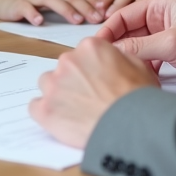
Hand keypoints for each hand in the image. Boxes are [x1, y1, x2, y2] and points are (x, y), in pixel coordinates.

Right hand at [0, 0, 103, 24]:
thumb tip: (96, 16)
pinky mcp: (18, 3)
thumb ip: (71, 5)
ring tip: (76, 20)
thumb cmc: (32, 1)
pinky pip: (26, 7)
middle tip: (97, 19)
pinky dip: (33, 14)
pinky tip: (39, 22)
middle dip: (85, 7)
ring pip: (51, 0)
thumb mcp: (54, 0)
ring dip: (65, 10)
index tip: (108, 14)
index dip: (94, 2)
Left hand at [29, 37, 158, 147]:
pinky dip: (45, 113)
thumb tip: (112, 58)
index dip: (89, 69)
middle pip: (63, 68)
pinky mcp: (45, 109)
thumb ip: (119, 57)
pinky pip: (35, 107)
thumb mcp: (139, 67)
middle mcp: (68, 60)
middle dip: (73, 81)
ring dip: (58, 94)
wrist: (132, 127)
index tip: (96, 82)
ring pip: (47, 84)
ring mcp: (54, 84)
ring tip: (76, 111)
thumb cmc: (139, 99)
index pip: (81, 54)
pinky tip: (61, 121)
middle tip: (89, 99)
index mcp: (90, 47)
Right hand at [97, 0, 175, 88]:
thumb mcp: (173, 44)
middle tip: (103, 61)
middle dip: (118, 44)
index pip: (125, 14)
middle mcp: (164, 15)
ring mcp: (169, 32)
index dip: (108, 30)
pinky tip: (142, 75)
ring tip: (122, 70)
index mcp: (163, 3)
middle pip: (130, 29)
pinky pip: (151, 54)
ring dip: (132, 56)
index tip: (94, 46)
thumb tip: (114, 51)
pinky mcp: (175, 49)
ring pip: (140, 43)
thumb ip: (140, 47)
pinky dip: (145, 64)